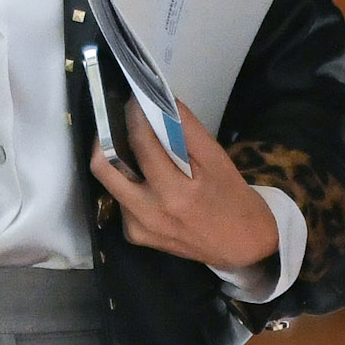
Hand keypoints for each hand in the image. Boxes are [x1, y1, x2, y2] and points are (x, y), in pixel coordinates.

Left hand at [89, 102, 278, 272]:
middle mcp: (148, 213)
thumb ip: (187, 130)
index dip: (134, 116)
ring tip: (133, 145)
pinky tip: (147, 178)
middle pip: (103, 167)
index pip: (142, 144)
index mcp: (174, 193)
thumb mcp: (218, 160)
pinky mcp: (135, 235)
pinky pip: (121, 200)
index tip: (133, 98)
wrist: (241, 245)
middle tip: (117, 120)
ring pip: (109, 183)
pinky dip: (129, 182)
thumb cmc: (234, 199)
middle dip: (104, 137)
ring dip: (117, 160)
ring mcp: (138, 228)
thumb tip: (161, 102)